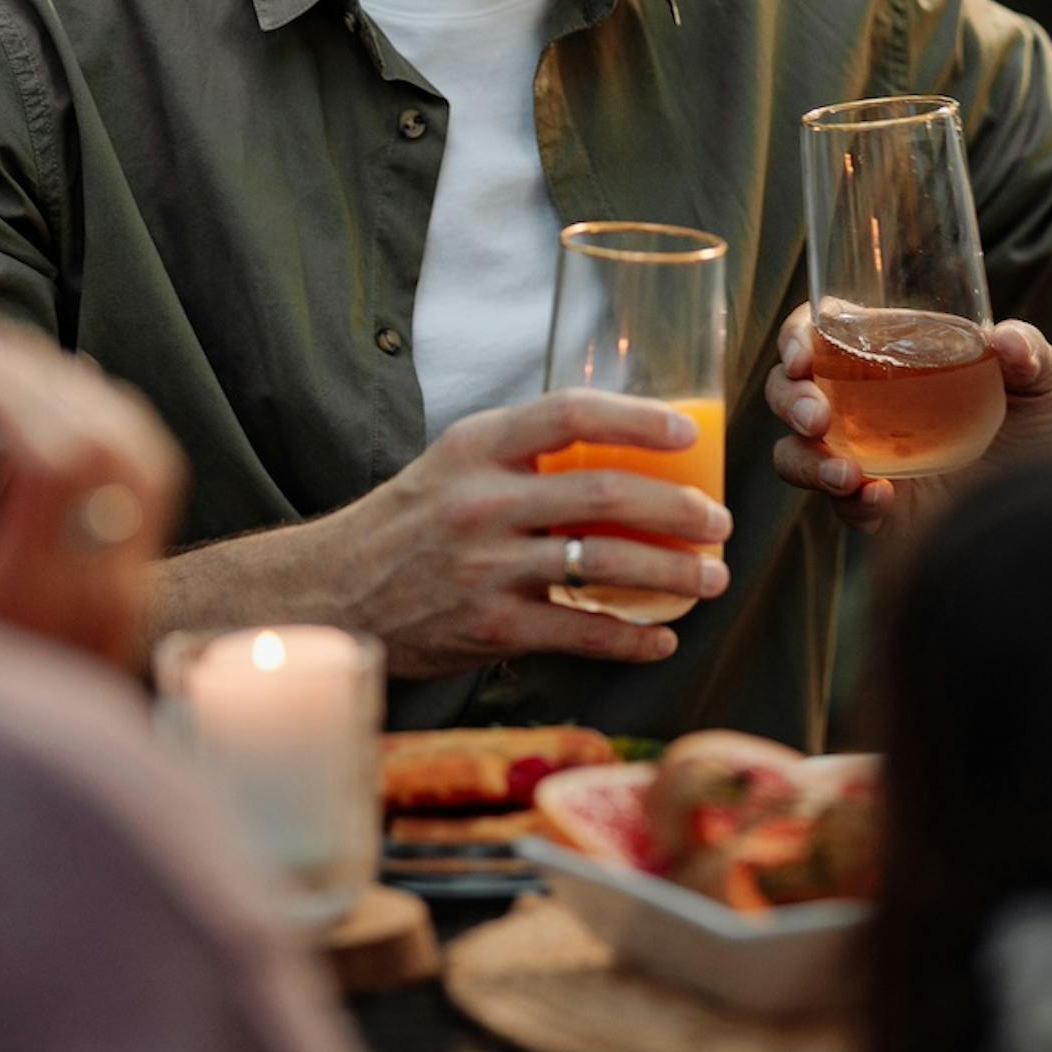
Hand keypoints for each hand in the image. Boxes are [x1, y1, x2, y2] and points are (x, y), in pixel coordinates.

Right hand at [0, 319, 182, 671]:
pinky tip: (63, 396)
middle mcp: (101, 590)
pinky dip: (112, 422)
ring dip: (78, 391)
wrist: (16, 801)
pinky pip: (151, 478)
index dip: (9, 394)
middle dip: (37, 378)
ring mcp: (131, 585)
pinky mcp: (140, 583)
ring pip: (139, 453)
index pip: (52, 464)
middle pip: (101, 445)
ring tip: (10, 356)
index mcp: (38, 603)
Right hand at [158, 391, 735, 679]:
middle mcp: (481, 501)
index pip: (569, 413)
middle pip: (604, 493)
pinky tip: (663, 638)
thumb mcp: (453, 464)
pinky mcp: (488, 626)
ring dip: (672, 574)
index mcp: (476, 447)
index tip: (689, 431)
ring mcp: (485, 566)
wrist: (331, 592)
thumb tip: (618, 447)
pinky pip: (580, 631)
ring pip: (603, 562)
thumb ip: (522, 453)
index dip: (637, 418)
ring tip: (711, 578)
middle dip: (678, 510)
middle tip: (720, 521)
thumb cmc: (407, 524)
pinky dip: (631, 638)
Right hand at [766, 304, 1051, 530]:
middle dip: (790, 400)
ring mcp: (866, 458)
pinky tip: (880, 497)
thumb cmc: (1048, 435)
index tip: (803, 353)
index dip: (797, 336)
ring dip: (804, 460)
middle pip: (791, 390)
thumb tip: (1004, 341)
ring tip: (844, 473)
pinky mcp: (876, 509)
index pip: (822, 333)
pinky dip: (850, 500)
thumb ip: (1029, 354)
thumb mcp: (1043, 386)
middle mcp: (866, 405)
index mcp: (891, 358)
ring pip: (794, 453)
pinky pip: (840, 504)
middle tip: (817, 417)